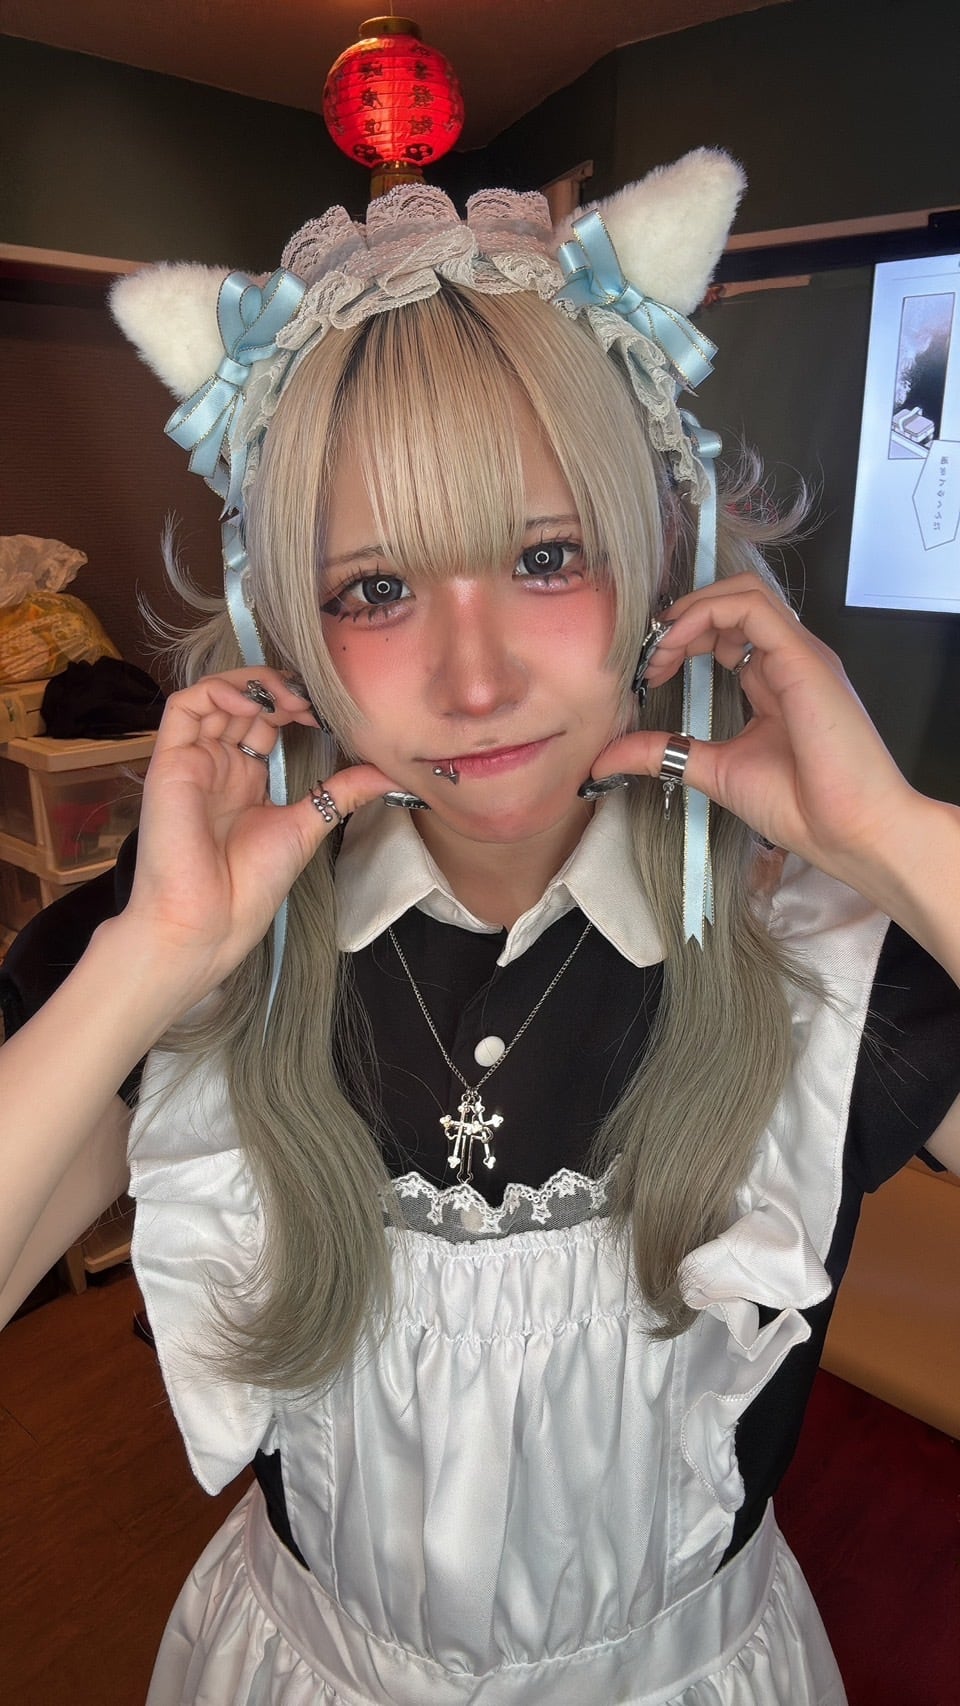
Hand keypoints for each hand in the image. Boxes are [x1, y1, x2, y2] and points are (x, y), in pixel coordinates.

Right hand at [120, 669, 393, 997]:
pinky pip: (183, 706)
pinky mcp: (169, 760)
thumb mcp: (307, 826)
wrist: (207, 921)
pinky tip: (253, 702)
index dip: (296, 706)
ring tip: (290, 700)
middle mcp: (218, 765)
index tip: (329, 711)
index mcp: (245, 780)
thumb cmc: (249, 886)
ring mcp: (193, 760)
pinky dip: (218, 690)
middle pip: (244, 703)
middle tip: (314, 701)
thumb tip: (391, 773)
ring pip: (215, 696)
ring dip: (254, 684)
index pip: (266, 722)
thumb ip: (342, 792)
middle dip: (281, 691)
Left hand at [592, 573, 919, 894]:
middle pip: (731, 604)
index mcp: (774, 681)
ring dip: (690, 610)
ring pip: (742, 593)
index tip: (648, 671)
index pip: (726, 632)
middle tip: (647, 657)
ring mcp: (800, 654)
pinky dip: (706, 613)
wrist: (850, 830)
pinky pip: (752, 608)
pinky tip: (676, 643)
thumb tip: (607, 758)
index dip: (681, 639)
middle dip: (680, 620)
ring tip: (659, 646)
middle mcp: (789, 659)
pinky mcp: (804, 658)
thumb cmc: (801, 806)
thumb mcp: (713, 770)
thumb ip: (665, 753)